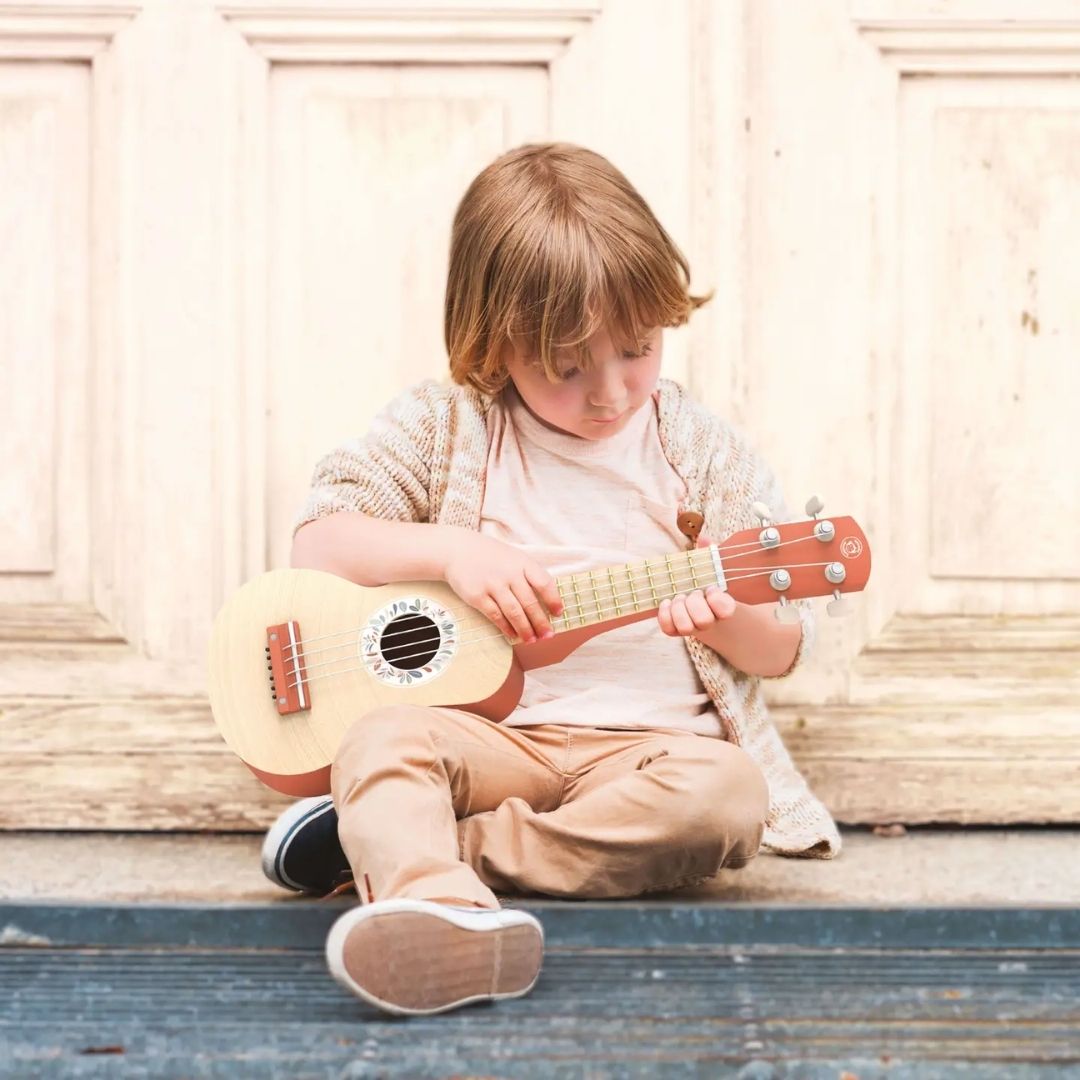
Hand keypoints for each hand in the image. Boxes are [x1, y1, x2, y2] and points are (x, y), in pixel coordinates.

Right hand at [442, 530, 564, 644]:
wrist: (458, 550)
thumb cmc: (491, 556)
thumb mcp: (513, 558)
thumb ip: (528, 575)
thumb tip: (545, 602)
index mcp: (522, 562)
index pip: (544, 583)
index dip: (553, 600)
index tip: (558, 613)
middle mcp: (509, 574)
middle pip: (530, 602)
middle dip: (541, 622)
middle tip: (547, 635)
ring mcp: (493, 585)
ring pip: (514, 612)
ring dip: (525, 629)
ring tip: (531, 640)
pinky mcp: (477, 596)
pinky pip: (495, 616)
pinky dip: (505, 627)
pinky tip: (512, 635)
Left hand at [657, 535, 736, 636]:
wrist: (701, 607)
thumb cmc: (706, 584)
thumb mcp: (711, 569)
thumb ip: (710, 555)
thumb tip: (704, 538)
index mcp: (723, 606)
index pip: (725, 610)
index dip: (716, 599)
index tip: (711, 587)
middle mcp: (710, 620)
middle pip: (703, 620)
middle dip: (694, 603)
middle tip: (692, 592)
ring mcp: (693, 627)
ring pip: (685, 627)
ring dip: (679, 609)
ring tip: (678, 597)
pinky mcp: (676, 630)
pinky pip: (668, 629)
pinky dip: (664, 615)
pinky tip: (665, 602)